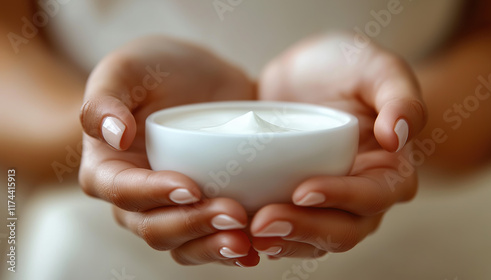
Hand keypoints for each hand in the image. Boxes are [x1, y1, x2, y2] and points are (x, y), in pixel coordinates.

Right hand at [79, 36, 259, 266]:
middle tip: (233, 214)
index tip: (189, 187)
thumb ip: (105, 98)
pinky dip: (230, 248)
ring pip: (183, 243)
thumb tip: (113, 136)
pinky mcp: (204, 206)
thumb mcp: (126, 69)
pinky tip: (255, 248)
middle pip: (154, 227)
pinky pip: (210, 239)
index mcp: (108, 167)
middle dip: (192, 226)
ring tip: (246, 240)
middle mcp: (136, 195)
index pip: (122, 192)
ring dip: (213, 247)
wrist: (200, 75)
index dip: (152, 195)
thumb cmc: (156, 68)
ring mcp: (171, 205)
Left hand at [251, 33, 426, 257]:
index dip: (342, 198)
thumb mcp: (375, 66)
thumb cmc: (344, 65)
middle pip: (344, 229)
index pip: (375, 195)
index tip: (303, 190)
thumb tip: (398, 137)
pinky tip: (244, 234)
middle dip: (306, 229)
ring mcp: (329, 202)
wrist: (300, 74)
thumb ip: (399, 95)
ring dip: (285, 240)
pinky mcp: (298, 203)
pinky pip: (290, 231)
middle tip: (264, 222)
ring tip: (251, 233)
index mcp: (390, 167)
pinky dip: (271, 236)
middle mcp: (362, 194)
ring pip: (315, 239)